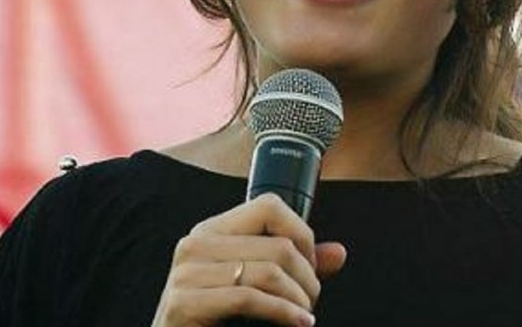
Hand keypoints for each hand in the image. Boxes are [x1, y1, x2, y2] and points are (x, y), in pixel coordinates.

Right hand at [151, 193, 346, 326]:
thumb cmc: (217, 319)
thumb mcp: (257, 285)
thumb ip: (294, 267)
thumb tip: (338, 253)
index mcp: (212, 230)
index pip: (269, 206)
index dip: (301, 233)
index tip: (310, 265)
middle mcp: (196, 243)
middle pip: (278, 245)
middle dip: (307, 277)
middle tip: (310, 301)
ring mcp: (187, 272)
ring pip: (270, 271)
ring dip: (299, 299)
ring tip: (304, 315)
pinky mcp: (184, 303)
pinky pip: (250, 298)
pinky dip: (284, 313)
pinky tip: (298, 323)